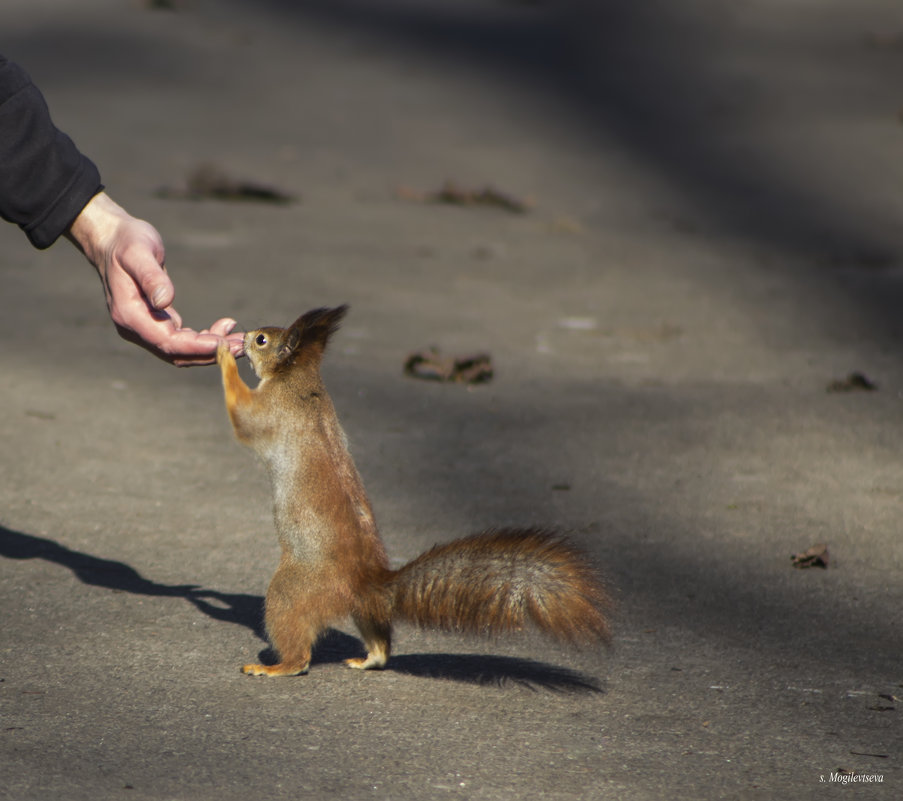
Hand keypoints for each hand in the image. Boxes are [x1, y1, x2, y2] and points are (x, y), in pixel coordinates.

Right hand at [66, 192, 243, 365]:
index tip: (222, 345)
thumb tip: (165, 301)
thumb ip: (151, 277)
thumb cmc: (126, 242)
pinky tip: (224, 329)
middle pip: (177, 353)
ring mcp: (144, 328)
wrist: (112, 240)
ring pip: (182, 351)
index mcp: (130, 315)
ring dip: (212, 349)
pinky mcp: (155, 323)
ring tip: (240, 340)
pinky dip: (204, 339)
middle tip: (242, 346)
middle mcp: (135, 328)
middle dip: (211, 352)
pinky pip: (182, 340)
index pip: (167, 342)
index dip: (196, 346)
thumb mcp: (138, 253)